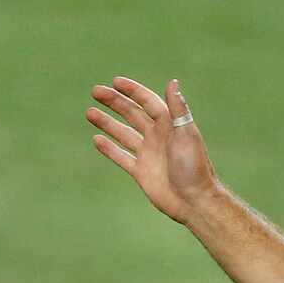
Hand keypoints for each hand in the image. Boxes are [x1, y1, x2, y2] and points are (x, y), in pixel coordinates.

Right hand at [87, 75, 217, 225]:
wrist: (193, 201)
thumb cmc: (194, 167)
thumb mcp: (187, 134)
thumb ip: (178, 109)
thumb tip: (172, 81)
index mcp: (169, 124)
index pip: (147, 102)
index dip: (132, 91)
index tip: (115, 82)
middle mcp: (157, 136)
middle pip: (131, 114)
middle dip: (114, 102)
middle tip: (95, 91)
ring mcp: (147, 153)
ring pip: (123, 133)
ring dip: (107, 122)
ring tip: (89, 112)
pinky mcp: (140, 171)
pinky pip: (121, 156)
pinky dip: (109, 148)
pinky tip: (96, 139)